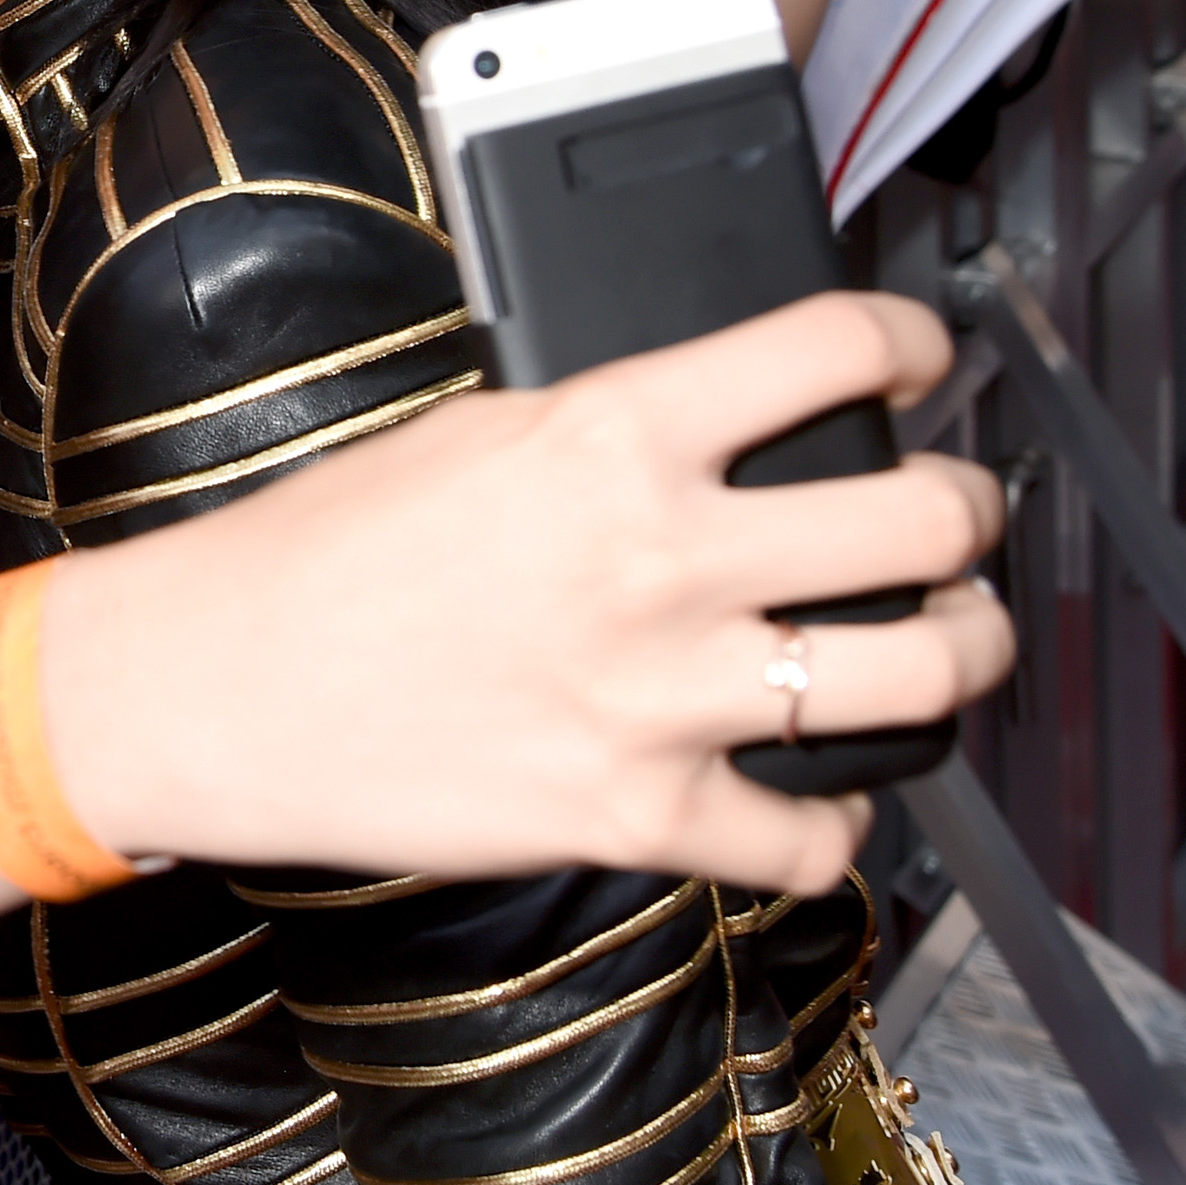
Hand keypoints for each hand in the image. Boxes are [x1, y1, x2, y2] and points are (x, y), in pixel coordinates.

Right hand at [70, 294, 1012, 894]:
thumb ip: (617, 430)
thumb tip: (728, 429)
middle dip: (972, 511)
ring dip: (965, 652)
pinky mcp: (637, 817)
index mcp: (615, 433)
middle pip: (924, 519)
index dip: (914, 344)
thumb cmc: (317, 550)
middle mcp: (663, 558)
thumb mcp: (478, 434)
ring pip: (917, 675)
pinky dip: (833, 826)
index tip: (921, 357)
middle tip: (959, 516)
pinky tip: (818, 799)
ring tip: (954, 641)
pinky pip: (811, 841)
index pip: (838, 352)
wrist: (213, 685)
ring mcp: (662, 696)